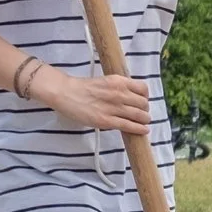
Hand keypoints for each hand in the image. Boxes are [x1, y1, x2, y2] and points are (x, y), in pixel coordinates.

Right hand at [34, 65, 151, 135]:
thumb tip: (132, 98)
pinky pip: (129, 126)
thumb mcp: (105, 81)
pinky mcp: (107, 121)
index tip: (142, 101)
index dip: (145, 96)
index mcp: (118, 81)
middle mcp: (119, 93)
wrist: (66, 93)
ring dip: (145, 120)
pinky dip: (139, 129)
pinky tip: (144, 130)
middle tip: (142, 113)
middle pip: (143, 103)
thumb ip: (119, 87)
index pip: (143, 89)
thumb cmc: (83, 87)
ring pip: (139, 115)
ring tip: (144, 122)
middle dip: (145, 109)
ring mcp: (113, 108)